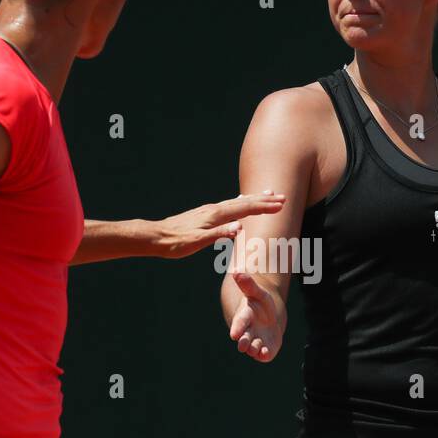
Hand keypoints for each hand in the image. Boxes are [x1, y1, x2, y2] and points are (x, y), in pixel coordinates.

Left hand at [154, 191, 284, 258]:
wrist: (155, 237)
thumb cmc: (175, 243)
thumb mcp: (197, 241)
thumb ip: (219, 234)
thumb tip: (240, 227)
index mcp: (215, 215)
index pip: (245, 209)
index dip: (264, 207)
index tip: (281, 205)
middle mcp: (214, 209)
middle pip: (244, 202)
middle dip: (264, 200)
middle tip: (282, 197)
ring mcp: (209, 210)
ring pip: (237, 202)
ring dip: (254, 199)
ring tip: (268, 193)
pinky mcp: (205, 214)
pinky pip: (229, 205)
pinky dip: (241, 202)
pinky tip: (241, 201)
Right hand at [229, 271, 283, 361]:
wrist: (269, 318)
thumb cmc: (261, 304)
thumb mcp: (257, 293)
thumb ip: (248, 285)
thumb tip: (236, 272)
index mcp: (244, 317)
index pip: (239, 323)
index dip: (237, 328)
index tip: (234, 334)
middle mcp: (248, 332)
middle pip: (244, 339)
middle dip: (243, 342)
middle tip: (243, 345)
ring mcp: (256, 341)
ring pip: (253, 348)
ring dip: (254, 348)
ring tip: (256, 347)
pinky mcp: (265, 350)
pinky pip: (263, 355)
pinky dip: (264, 355)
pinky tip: (265, 353)